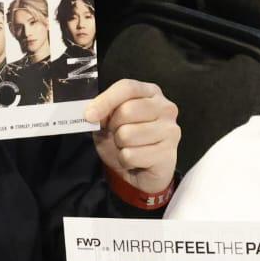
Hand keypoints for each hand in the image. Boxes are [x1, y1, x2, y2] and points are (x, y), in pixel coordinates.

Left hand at [86, 78, 179, 193]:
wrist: (142, 172)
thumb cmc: (127, 141)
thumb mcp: (109, 122)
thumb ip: (102, 112)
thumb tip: (91, 113)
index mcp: (151, 93)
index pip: (127, 88)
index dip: (106, 100)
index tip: (89, 115)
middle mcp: (166, 108)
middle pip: (127, 110)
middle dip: (113, 127)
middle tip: (117, 135)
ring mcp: (170, 131)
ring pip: (127, 135)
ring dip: (120, 146)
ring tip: (128, 147)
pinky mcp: (168, 154)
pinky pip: (131, 156)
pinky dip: (125, 161)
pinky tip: (136, 161)